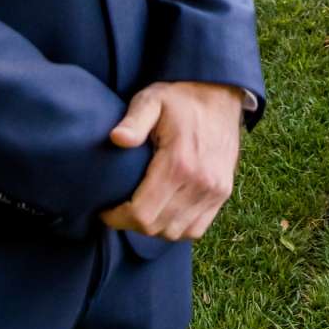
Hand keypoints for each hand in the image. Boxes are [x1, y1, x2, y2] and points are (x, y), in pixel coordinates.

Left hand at [99, 81, 245, 240]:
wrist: (220, 95)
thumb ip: (134, 120)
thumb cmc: (181, 98)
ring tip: (140, 209)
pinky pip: (196, 229)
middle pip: (156, 227)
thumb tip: (117, 138)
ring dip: (154, 227)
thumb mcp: (152, 99)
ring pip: (176, 233)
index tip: (105, 210)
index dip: (117, 218)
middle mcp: (201, 182)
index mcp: (179, 163)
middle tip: (119, 208)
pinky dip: (177, 228)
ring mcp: (215, 191)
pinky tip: (164, 211)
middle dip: (131, 223)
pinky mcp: (223, 193)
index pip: (142, 213)